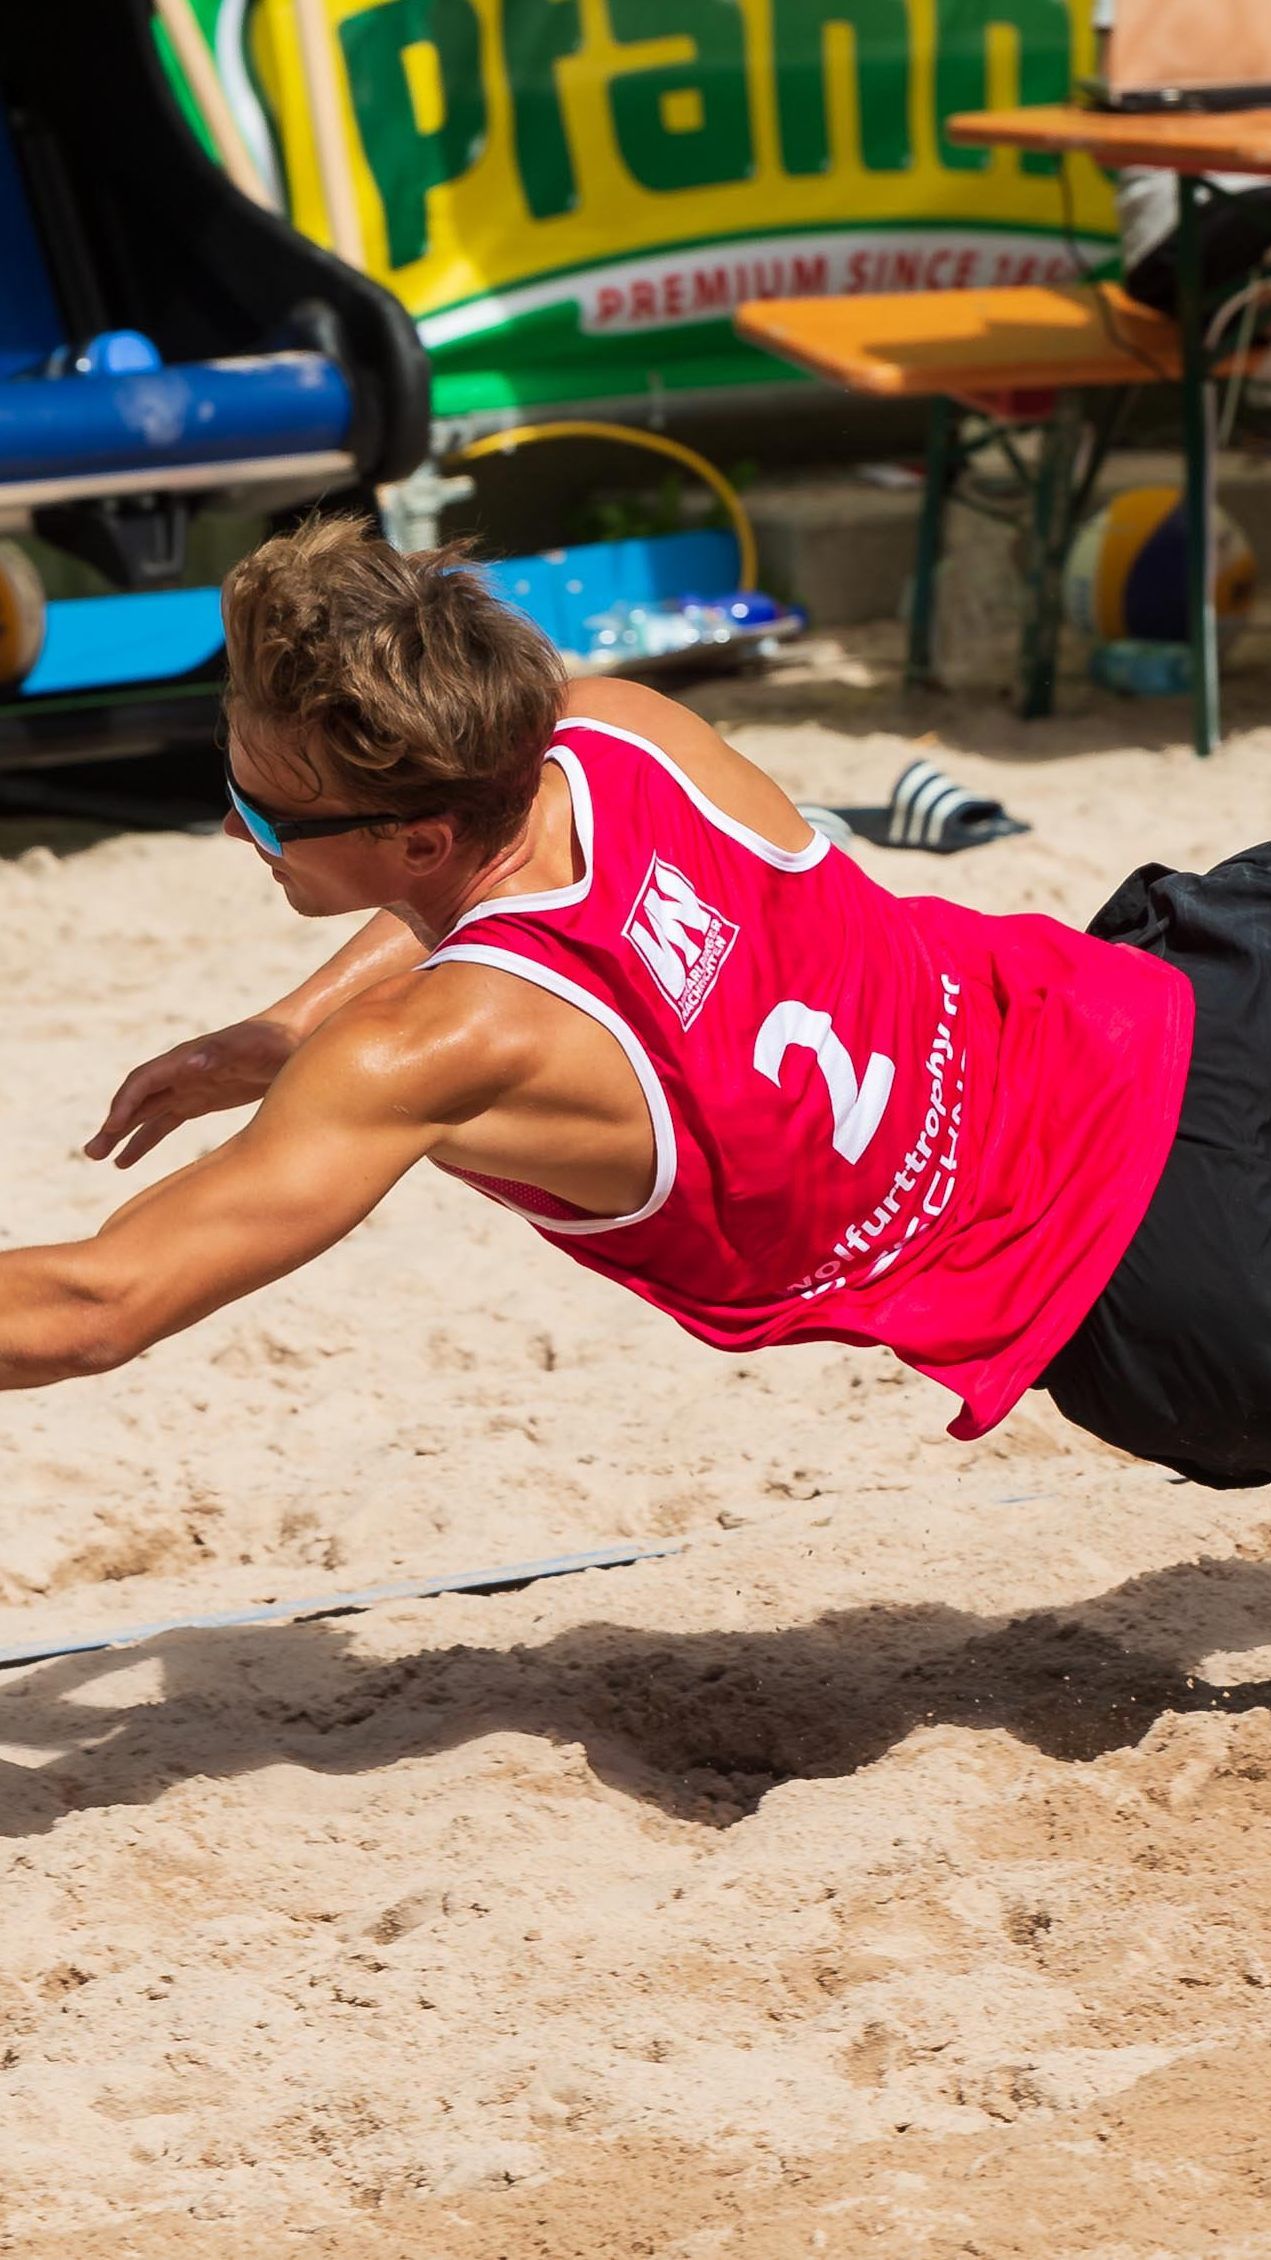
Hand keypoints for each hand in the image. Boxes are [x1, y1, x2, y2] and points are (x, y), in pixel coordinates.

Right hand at [85, 1018, 300, 1167]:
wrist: (295, 1037)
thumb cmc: (274, 1041)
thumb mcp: (252, 1048)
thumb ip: (220, 1053)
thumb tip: (190, 1060)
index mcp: (186, 1058)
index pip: (144, 1082)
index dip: (126, 1104)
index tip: (111, 1129)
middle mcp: (180, 1071)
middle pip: (137, 1100)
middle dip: (114, 1125)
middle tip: (93, 1153)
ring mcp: (188, 1086)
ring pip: (145, 1113)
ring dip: (121, 1135)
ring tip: (99, 1159)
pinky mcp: (200, 1099)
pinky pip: (163, 1122)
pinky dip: (144, 1140)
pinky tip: (127, 1160)